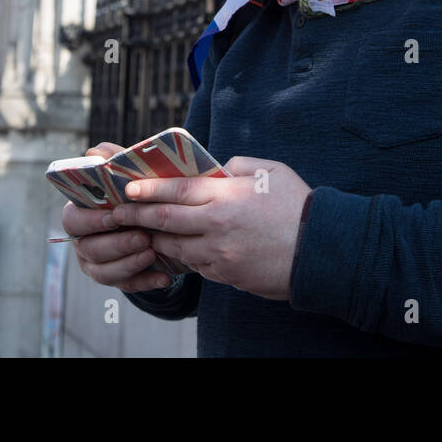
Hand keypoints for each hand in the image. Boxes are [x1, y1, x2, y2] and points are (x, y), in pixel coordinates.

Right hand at [60, 142, 171, 292]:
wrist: (162, 220)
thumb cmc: (140, 194)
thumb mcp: (131, 177)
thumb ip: (114, 163)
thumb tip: (95, 152)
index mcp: (80, 214)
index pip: (73, 220)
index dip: (91, 220)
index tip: (115, 216)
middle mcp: (83, 241)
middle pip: (89, 249)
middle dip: (116, 244)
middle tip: (142, 237)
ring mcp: (96, 264)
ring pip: (104, 272)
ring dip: (129, 263)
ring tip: (153, 252)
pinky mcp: (116, 280)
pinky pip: (126, 286)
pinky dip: (145, 281)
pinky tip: (164, 276)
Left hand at [110, 157, 311, 300]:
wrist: (322, 251)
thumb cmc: (299, 206)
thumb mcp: (271, 171)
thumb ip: (238, 165)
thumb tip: (217, 169)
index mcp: (227, 196)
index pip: (177, 190)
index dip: (149, 189)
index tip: (128, 188)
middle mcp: (217, 226)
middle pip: (166, 220)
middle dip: (139, 216)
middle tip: (118, 213)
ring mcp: (220, 255)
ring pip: (177, 247)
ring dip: (158, 239)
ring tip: (144, 232)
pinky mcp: (227, 276)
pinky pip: (197, 266)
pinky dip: (185, 257)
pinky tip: (180, 250)